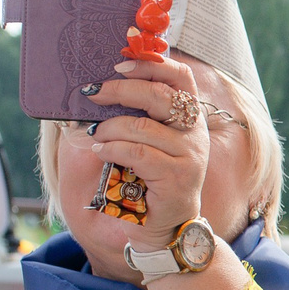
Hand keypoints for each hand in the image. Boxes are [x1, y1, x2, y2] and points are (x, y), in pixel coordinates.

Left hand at [87, 56, 211, 247]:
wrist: (164, 224)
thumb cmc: (148, 178)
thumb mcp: (142, 140)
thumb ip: (133, 114)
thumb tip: (97, 90)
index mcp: (189, 116)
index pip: (180, 77)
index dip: (151, 65)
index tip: (119, 65)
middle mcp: (195, 132)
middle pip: (159, 95)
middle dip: (120, 90)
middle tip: (93, 93)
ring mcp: (190, 155)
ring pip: (143, 126)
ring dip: (110, 127)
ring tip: (95, 135)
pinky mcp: (178, 176)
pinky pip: (138, 153)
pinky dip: (112, 149)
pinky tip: (100, 151)